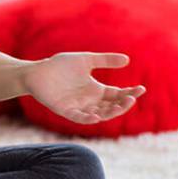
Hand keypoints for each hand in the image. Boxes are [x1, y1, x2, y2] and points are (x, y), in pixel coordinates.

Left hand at [22, 52, 146, 123]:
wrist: (36, 72)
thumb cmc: (59, 65)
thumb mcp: (85, 60)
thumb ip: (104, 60)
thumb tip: (127, 59)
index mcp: (96, 90)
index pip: (118, 95)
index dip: (130, 93)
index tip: (141, 89)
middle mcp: (90, 101)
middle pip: (112, 107)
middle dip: (124, 104)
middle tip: (132, 98)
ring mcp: (79, 107)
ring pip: (100, 114)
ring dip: (111, 112)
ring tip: (120, 106)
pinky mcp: (66, 111)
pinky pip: (80, 118)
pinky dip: (88, 118)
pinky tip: (96, 115)